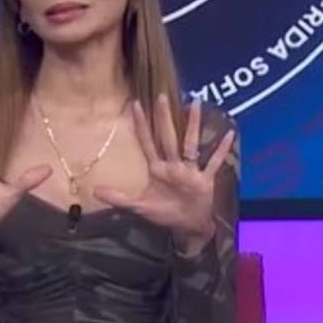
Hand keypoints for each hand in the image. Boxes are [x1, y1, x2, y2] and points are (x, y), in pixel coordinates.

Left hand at [92, 96, 234, 254]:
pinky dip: (221, 149)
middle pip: (168, 137)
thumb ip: (119, 198)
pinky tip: (228, 133)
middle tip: (162, 95)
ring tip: (195, 103)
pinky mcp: (205, 179)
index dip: (141, 125)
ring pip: (191, 143)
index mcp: (157, 169)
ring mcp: (190, 170)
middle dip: (165, 118)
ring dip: (193, 125)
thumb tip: (94, 191)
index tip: (135, 104)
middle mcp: (173, 165)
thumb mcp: (139, 207)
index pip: (147, 142)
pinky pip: (214, 162)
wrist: (188, 226)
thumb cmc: (164, 213)